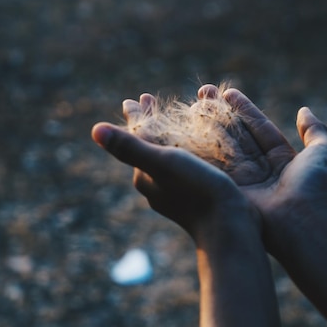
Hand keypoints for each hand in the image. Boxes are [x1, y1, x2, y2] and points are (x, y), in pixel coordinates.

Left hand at [91, 94, 260, 242]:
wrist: (231, 228)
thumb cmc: (196, 192)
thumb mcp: (163, 163)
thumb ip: (131, 147)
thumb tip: (95, 129)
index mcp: (146, 176)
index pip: (137, 139)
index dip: (137, 116)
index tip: (137, 97)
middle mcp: (159, 185)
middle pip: (152, 145)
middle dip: (152, 122)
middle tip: (150, 99)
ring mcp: (179, 191)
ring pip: (172, 154)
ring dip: (173, 131)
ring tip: (178, 114)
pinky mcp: (201, 194)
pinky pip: (191, 162)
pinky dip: (192, 145)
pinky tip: (203, 139)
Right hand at [196, 84, 326, 254]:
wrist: (302, 222)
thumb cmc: (315, 186)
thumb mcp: (323, 152)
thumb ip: (314, 130)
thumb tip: (304, 111)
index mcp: (281, 159)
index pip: (259, 127)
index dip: (244, 109)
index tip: (227, 92)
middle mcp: (259, 169)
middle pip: (237, 134)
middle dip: (220, 113)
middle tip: (202, 92)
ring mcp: (243, 180)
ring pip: (222, 146)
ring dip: (207, 124)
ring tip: (194, 103)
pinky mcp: (228, 190)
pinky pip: (214, 164)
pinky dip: (201, 146)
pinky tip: (188, 126)